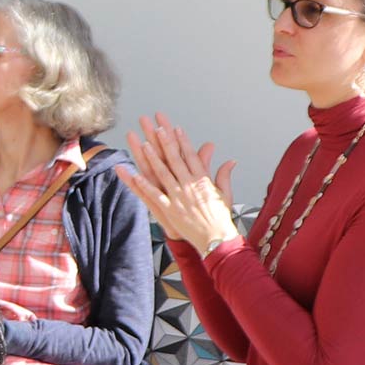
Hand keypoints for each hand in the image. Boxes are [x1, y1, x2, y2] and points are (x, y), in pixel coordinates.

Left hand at [120, 113, 239, 253]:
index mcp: (203, 180)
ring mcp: (178, 197)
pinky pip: (154, 195)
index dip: (181, 141)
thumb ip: (223, 175)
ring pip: (163, 173)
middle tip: (156, 126)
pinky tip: (135, 174)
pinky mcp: (169, 209)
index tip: (174, 128)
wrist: (216, 238)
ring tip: (143, 143)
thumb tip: (230, 160)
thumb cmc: (221, 216)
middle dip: (164, 141)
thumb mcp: (225, 193)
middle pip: (175, 159)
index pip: (190, 156)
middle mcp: (190, 185)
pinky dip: (144, 184)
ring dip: (152, 158)